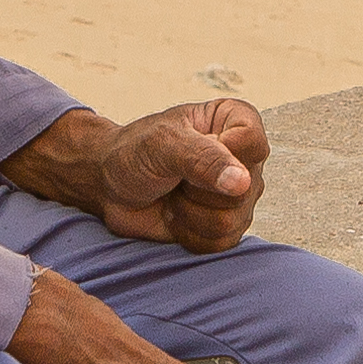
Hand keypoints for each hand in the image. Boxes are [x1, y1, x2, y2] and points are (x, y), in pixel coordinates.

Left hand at [7, 98, 271, 253]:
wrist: (110, 186)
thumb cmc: (134, 153)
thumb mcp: (162, 144)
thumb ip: (203, 158)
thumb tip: (241, 184)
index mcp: (235, 120)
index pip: (253, 142)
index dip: (222, 155)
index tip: (188, 149)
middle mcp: (245, 158)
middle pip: (245, 189)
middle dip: (197, 189)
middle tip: (174, 175)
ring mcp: (239, 195)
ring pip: (233, 221)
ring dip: (189, 213)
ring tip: (173, 194)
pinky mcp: (227, 226)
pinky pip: (222, 243)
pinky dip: (189, 233)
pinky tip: (175, 214)